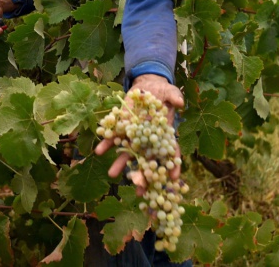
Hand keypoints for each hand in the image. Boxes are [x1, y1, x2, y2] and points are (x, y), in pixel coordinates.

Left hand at [94, 74, 184, 194]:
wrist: (146, 87)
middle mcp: (148, 138)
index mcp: (163, 133)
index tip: (173, 179)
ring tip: (112, 174)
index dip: (172, 165)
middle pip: (146, 159)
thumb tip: (179, 103)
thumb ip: (175, 98)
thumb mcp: (170, 92)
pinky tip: (99, 151)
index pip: (170, 152)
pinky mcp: (122, 126)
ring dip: (120, 163)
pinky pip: (113, 137)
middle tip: (139, 191)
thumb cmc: (163, 93)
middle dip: (143, 175)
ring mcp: (134, 134)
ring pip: (128, 152)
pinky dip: (106, 143)